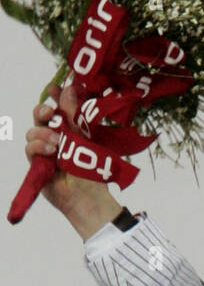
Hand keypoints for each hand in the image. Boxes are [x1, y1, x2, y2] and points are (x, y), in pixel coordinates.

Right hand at [23, 84, 121, 233]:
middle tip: (50, 111)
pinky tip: (50, 151)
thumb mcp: (85, 139)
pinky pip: (29, 148)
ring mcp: (44, 150)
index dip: (54, 96)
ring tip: (57, 143)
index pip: (58, 107)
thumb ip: (74, 115)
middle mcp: (55, 137)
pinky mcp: (36, 163)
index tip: (54, 88)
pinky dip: (38, 146)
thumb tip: (68, 88)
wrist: (88, 197)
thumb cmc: (91, 171)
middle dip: (43, 110)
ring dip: (43, 133)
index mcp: (69, 129)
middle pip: (40, 116)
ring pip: (33, 131)